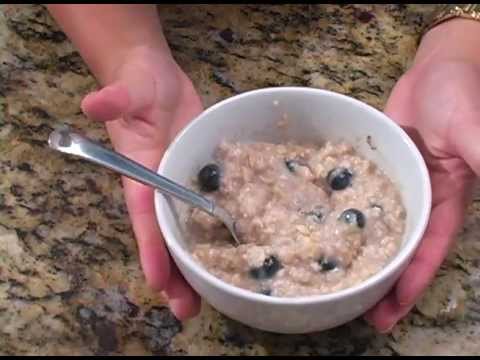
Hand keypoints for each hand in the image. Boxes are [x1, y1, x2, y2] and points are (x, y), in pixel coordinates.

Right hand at [81, 46, 202, 319]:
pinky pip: (206, 211)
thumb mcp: (130, 89)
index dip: (152, 248)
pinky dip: (214, 235)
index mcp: (142, 173)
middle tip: (187, 309)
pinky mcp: (201, 178)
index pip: (146, 216)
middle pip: (165, 236)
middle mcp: (159, 187)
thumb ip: (116, 98)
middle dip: (174, 273)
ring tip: (206, 300)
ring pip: (186, 232)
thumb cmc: (139, 83)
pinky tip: (230, 256)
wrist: (157, 79)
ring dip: (193, 265)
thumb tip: (94, 103)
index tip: (159, 282)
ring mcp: (180, 186)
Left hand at [365, 20, 479, 331]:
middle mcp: (421, 200)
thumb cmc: (461, 93)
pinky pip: (360, 199)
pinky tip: (328, 232)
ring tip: (341, 284)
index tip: (391, 312)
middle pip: (402, 250)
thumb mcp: (474, 131)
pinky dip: (349, 218)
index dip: (412, 282)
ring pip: (379, 229)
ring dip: (365, 256)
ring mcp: (396, 186)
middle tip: (360, 314)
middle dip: (386, 283)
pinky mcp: (376, 170)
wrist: (435, 67)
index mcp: (445, 201)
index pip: (429, 251)